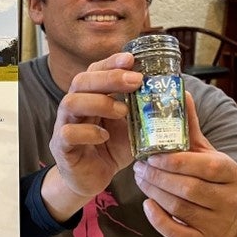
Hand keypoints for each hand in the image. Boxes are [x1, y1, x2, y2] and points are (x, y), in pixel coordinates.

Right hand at [42, 53, 141, 220]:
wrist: (91, 178)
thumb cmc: (110, 149)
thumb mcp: (132, 126)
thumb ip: (143, 111)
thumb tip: (174, 95)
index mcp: (90, 96)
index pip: (94, 71)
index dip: (110, 62)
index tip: (131, 58)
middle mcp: (74, 107)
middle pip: (81, 81)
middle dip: (109, 77)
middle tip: (135, 81)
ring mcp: (64, 125)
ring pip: (71, 103)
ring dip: (99, 103)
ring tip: (122, 111)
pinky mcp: (62, 147)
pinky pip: (68, 133)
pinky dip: (88, 132)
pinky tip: (104, 137)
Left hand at [132, 92, 236, 236]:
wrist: (226, 217)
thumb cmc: (210, 178)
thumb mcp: (205, 151)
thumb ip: (190, 127)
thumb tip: (181, 92)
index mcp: (231, 172)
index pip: (206, 167)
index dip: (177, 162)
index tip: (152, 156)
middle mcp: (228, 198)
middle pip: (189, 189)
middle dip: (158, 177)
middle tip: (138, 167)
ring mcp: (216, 222)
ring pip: (180, 209)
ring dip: (154, 193)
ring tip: (139, 179)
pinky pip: (178, 234)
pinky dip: (159, 220)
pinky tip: (147, 205)